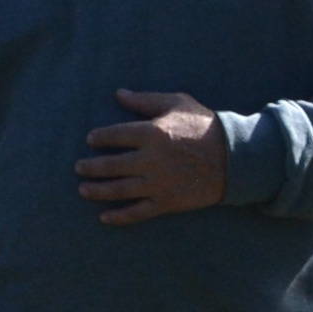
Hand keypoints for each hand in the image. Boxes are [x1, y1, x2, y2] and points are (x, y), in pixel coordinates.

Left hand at [75, 89, 230, 219]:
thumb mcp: (177, 103)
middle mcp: (151, 160)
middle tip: (78, 168)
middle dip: (91, 167)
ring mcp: (158, 184)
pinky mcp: (167, 202)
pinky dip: (119, 216)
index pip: (114, 136)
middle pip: (111, 166)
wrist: (234, 158)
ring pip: (119, 190)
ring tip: (83, 189)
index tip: (91, 140)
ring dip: (98, 191)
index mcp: (152, 133)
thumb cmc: (203, 125)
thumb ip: (145, 100)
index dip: (99, 138)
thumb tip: (118, 94)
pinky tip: (104, 217)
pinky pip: (138, 212)